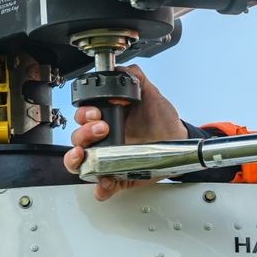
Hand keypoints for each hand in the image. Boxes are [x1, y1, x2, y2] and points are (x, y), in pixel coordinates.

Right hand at [62, 64, 186, 200]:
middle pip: (77, 139)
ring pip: (80, 163)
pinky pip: (102, 186)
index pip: (83, 116)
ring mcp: (108, 159)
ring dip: (76, 160)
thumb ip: (137, 79)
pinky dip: (100, 188)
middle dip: (82, 134)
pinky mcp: (117, 177)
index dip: (84, 114)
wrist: (180, 140)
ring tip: (85, 156)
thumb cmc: (163, 119)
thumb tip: (124, 69)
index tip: (96, 112)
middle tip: (101, 129)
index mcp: (108, 118)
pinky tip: (104, 182)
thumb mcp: (152, 95)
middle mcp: (103, 139)